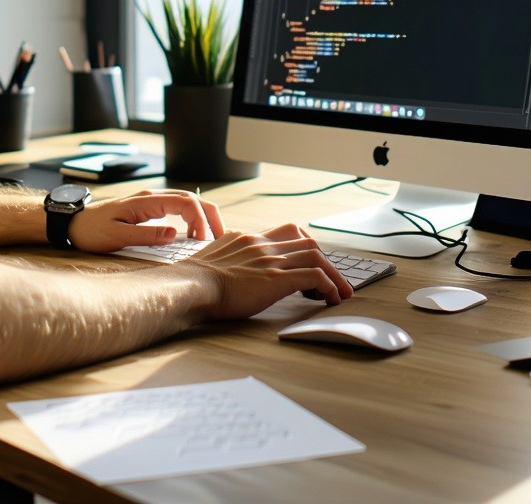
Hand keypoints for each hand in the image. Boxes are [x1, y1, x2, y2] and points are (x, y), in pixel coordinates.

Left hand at [68, 189, 223, 253]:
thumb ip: (145, 235)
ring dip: (203, 215)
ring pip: (186, 201)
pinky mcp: (148, 208)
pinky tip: (195, 233)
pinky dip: (192, 217)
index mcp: (145, 202)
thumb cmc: (91, 231)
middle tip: (222, 236)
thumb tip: (174, 235)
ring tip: (213, 236)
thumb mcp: (116, 237)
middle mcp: (150, 197)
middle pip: (191, 198)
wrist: (72, 222)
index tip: (203, 240)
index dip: (199, 220)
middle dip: (210, 215)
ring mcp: (150, 201)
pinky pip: (177, 208)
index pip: (184, 203)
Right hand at [180, 223, 354, 319]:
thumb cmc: (194, 282)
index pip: (286, 231)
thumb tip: (227, 270)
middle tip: (333, 280)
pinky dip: (328, 285)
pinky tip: (329, 299)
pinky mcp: (277, 278)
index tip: (311, 262)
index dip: (304, 246)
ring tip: (340, 293)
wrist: (191, 286)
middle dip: (324, 260)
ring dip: (333, 274)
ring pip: (316, 255)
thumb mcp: (212, 260)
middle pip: (306, 240)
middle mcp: (261, 244)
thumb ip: (227, 258)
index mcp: (247, 238)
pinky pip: (314, 275)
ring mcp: (270, 259)